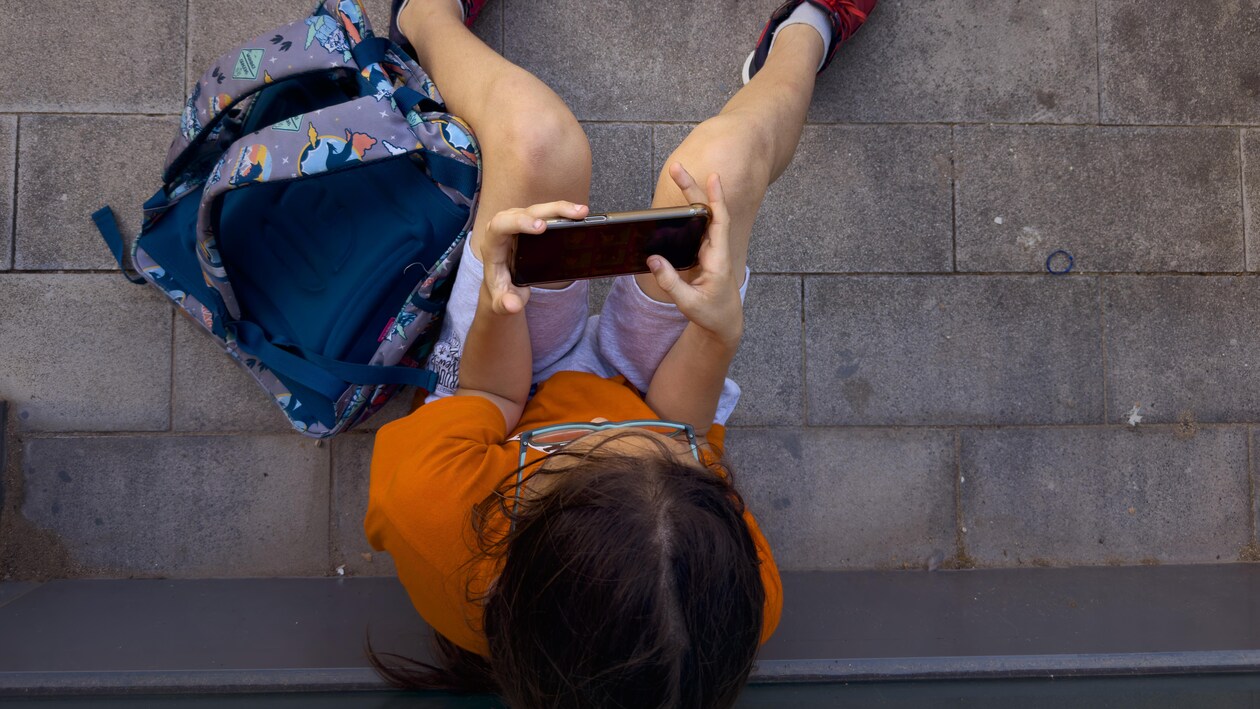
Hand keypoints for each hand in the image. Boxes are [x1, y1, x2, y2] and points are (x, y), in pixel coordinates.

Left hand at [480, 200, 588, 314]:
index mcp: (493, 244)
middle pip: (525, 211)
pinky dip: (563, 213)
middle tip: (573, 216)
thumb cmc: (503, 290)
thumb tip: (512, 305)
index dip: (520, 222)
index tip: (541, 227)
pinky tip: (580, 214)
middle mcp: (504, 228)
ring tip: (583, 212)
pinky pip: (546, 213)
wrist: (505, 284)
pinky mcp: (530, 222)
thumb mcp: (502, 301)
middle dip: (550, 211)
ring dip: (561, 209)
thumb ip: (505, 304)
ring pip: (538, 209)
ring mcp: (518, 222)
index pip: (501, 226)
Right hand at [647, 164, 742, 345]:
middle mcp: (716, 250)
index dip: (716, 199)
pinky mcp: (703, 254)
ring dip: (690, 196)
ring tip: (678, 174)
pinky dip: (687, 213)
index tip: (713, 177)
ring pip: (701, 218)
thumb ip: (670, 282)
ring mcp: (710, 251)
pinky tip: (675, 203)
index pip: (719, 223)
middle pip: (707, 212)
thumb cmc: (711, 314)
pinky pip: (696, 229)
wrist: (724, 324)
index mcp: (718, 260)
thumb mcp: (688, 303)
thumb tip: (653, 259)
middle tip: (677, 167)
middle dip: (693, 188)